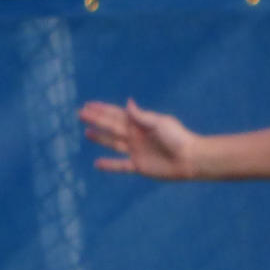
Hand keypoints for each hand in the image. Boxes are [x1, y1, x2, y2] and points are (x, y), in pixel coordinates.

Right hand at [78, 99, 199, 178]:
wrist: (189, 158)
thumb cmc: (177, 137)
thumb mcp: (159, 123)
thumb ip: (141, 116)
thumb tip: (127, 103)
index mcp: (140, 123)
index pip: (117, 114)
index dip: (102, 109)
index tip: (88, 104)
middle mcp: (136, 136)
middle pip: (111, 127)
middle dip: (96, 120)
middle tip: (80, 113)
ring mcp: (136, 151)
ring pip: (113, 143)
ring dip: (100, 138)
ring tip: (87, 133)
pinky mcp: (139, 166)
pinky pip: (120, 165)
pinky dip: (109, 165)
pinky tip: (97, 163)